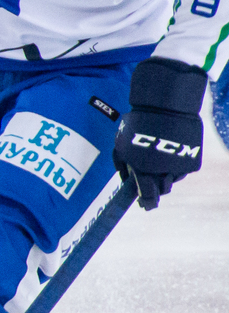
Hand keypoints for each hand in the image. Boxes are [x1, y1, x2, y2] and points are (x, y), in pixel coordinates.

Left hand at [114, 58, 208, 209]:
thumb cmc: (138, 125)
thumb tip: (126, 181)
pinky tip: (170, 152)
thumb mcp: (121, 145)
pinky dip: (176, 166)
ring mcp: (179, 168)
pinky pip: (182, 171)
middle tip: (150, 177)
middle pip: (161, 190)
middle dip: (155, 186)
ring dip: (165, 175)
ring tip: (159, 156)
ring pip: (172, 181)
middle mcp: (162, 173)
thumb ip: (123, 166)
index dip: (146, 201)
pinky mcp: (191, 162)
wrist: (165, 108)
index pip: (147, 195)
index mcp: (143, 170)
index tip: (144, 205)